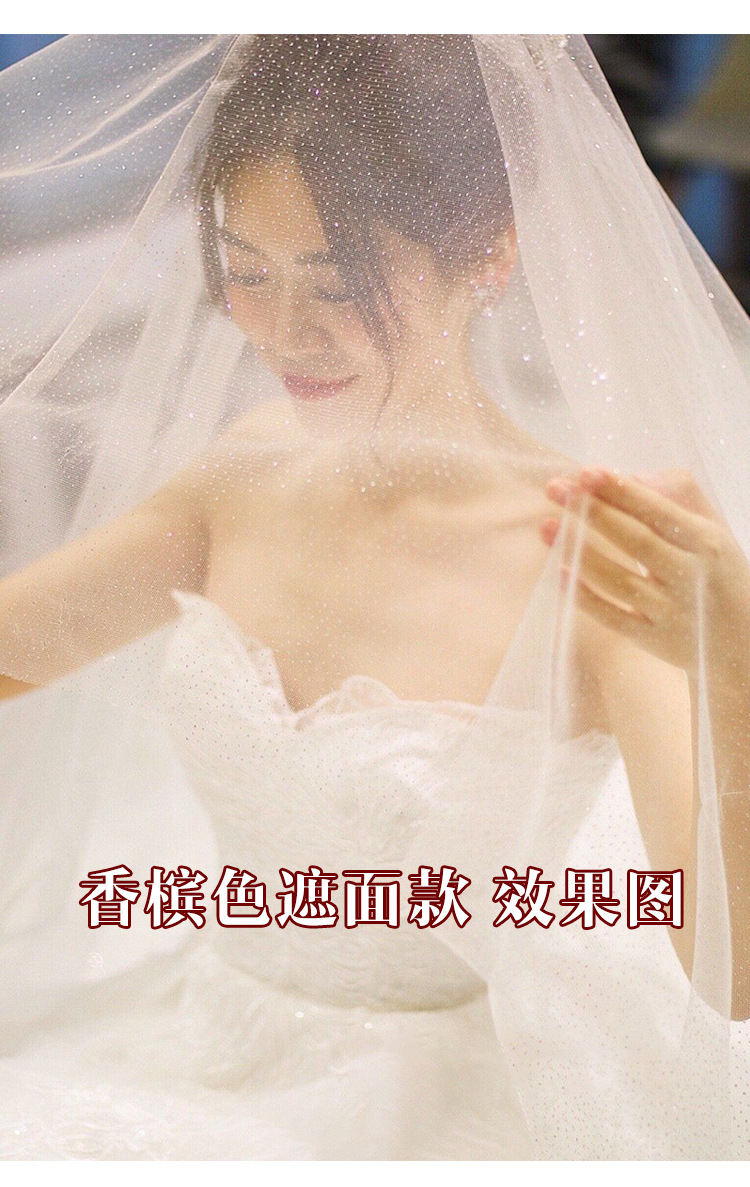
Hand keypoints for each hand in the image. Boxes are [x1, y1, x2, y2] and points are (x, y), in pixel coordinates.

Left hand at [539, 465, 749, 676]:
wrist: (743, 642)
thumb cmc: (719, 574)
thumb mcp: (714, 530)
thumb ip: (680, 496)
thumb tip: (632, 476)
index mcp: (706, 542)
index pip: (658, 511)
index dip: (620, 491)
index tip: (585, 472)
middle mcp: (690, 576)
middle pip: (635, 541)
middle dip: (592, 512)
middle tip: (554, 488)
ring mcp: (671, 612)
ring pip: (620, 580)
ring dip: (580, 552)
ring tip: (546, 526)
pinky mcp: (654, 640)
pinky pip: (614, 618)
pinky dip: (586, 598)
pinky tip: (559, 574)